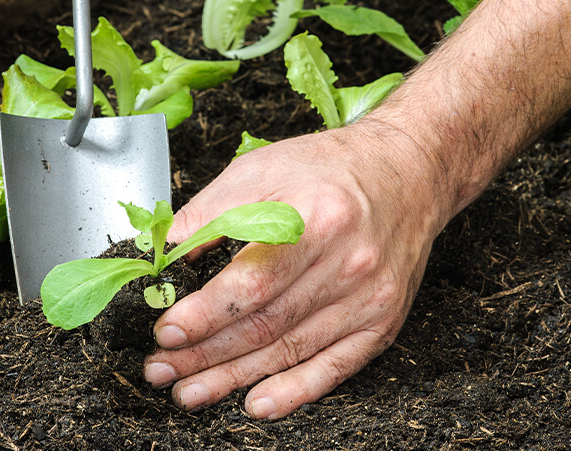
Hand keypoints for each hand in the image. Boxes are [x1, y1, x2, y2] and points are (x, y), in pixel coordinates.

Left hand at [143, 118, 449, 419]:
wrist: (408, 173)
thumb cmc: (331, 169)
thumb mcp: (262, 168)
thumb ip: (210, 211)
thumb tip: (163, 252)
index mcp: (316, 218)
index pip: (253, 281)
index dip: (205, 314)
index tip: (166, 331)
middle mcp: (349, 264)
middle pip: (266, 324)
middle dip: (205, 354)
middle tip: (161, 369)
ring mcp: (369, 299)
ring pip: (290, 351)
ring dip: (234, 378)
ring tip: (190, 391)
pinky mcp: (382, 322)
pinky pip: (335, 368)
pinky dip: (295, 392)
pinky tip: (257, 403)